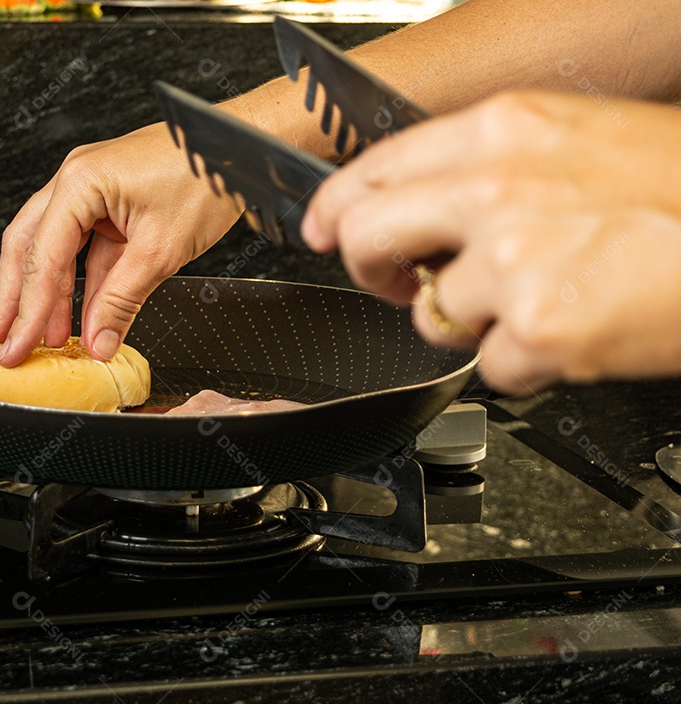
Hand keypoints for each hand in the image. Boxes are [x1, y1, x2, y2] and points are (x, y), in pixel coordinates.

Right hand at [0, 122, 241, 365]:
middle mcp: (76, 181)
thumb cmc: (207, 175)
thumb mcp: (162, 249)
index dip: (28, 312)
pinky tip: (79, 316)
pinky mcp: (112, 203)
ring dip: (49, 296)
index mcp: (79, 183)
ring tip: (43, 338)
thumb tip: (98, 341)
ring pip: (54, 251)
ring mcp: (92, 191)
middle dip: (16, 300)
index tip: (18, 346)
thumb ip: (122, 300)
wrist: (241, 147)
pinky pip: (85, 249)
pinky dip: (81, 284)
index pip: (42, 259)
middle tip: (3, 341)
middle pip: (29, 249)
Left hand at [303, 90, 680, 394]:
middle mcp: (494, 192)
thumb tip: (429, 202)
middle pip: (365, 239)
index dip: (335, 209)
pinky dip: (530, 364)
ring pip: (436, 316)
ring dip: (480, 322)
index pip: (373, 170)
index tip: (324, 230)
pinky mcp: (539, 332)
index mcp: (502, 133)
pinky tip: (578, 329)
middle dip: (373, 271)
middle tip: (403, 283)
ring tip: (550, 297)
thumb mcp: (581, 139)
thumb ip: (490, 166)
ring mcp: (512, 264)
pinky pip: (494, 367)